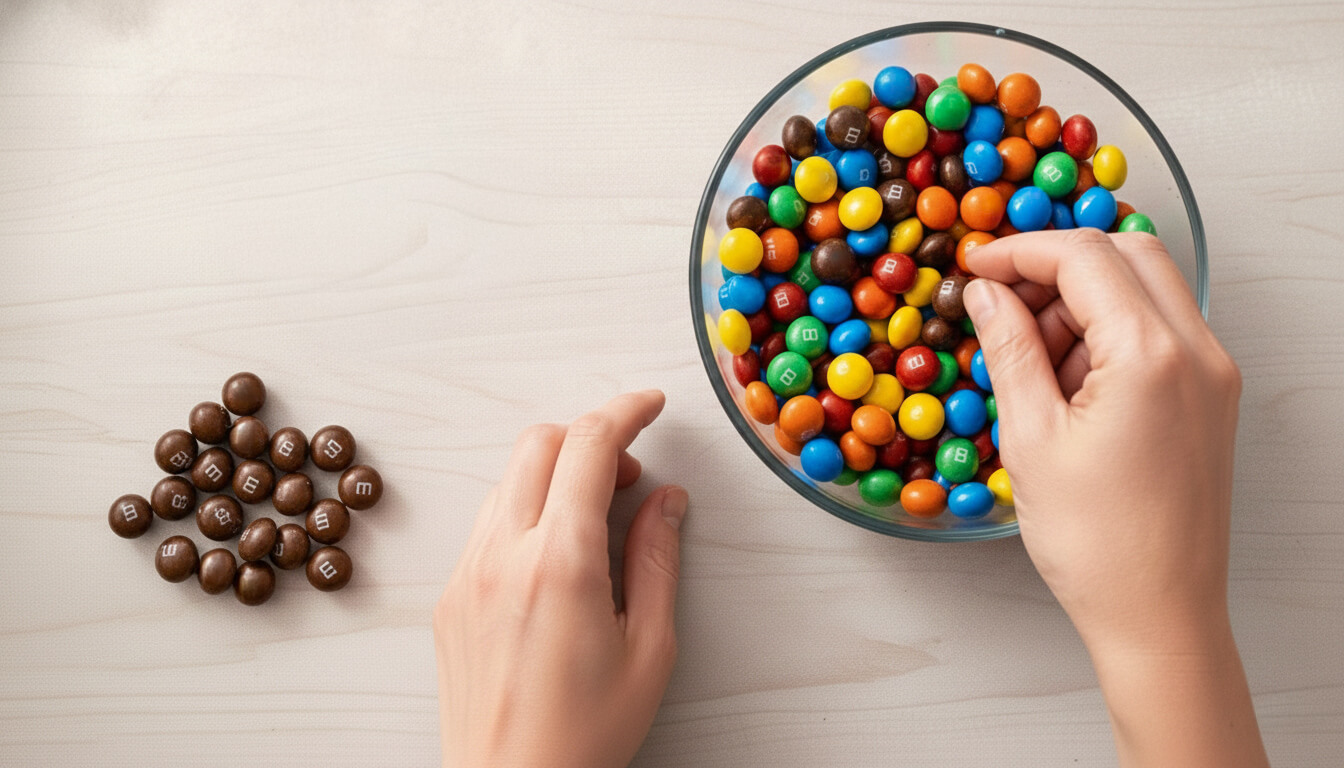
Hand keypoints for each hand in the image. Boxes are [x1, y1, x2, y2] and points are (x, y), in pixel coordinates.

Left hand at [434, 390, 685, 767]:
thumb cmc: (585, 735)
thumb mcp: (649, 649)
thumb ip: (658, 559)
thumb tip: (667, 500)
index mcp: (561, 564)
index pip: (590, 446)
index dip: (627, 412)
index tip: (651, 406)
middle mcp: (503, 556)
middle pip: (539, 443)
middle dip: (590, 438)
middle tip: (630, 478)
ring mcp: (467, 573)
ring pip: (507, 478)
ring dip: (555, 474)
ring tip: (597, 523)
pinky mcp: (449, 596)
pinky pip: (486, 522)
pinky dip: (526, 510)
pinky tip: (556, 555)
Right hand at [964, 230, 1266, 766]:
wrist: (1159, 614)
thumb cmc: (1096, 541)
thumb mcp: (1031, 436)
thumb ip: (1010, 349)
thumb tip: (986, 294)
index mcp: (1151, 355)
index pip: (1084, 257)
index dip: (1019, 251)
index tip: (974, 269)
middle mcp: (1198, 352)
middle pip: (1127, 254)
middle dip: (1056, 265)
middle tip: (1000, 302)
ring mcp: (1212, 374)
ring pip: (1145, 288)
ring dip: (1082, 300)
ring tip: (1028, 359)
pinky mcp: (1210, 397)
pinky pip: (1158, 331)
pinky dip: (1108, 332)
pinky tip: (1064, 381)